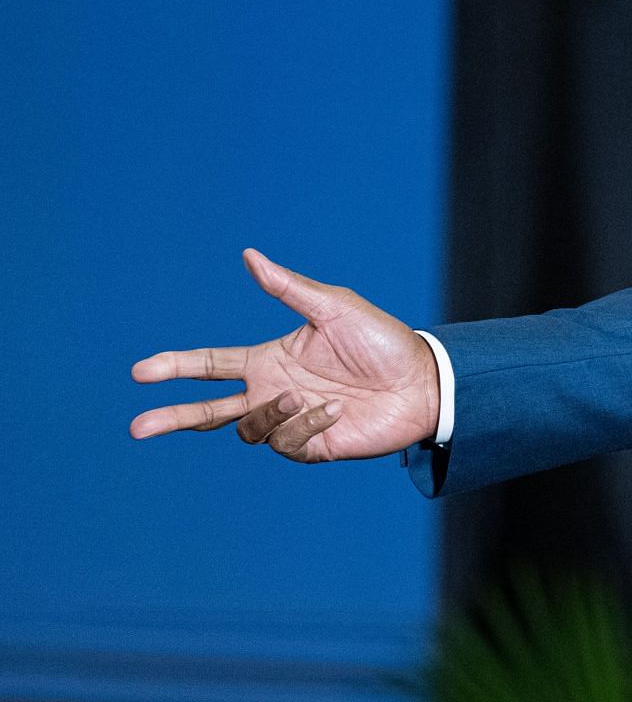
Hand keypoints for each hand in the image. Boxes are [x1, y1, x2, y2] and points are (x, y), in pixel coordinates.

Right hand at [130, 249, 438, 461]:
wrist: (423, 380)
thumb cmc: (382, 341)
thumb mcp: (334, 307)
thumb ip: (288, 288)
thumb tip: (249, 255)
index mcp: (271, 360)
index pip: (211, 365)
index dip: (176, 367)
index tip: (140, 372)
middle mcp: (274, 392)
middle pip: (209, 410)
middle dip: (173, 417)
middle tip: (138, 427)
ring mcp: (291, 422)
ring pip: (250, 428)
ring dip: (273, 412)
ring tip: (310, 396)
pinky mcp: (312, 447)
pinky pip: (288, 442)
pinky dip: (307, 424)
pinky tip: (336, 410)